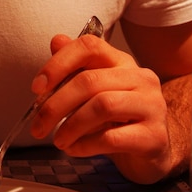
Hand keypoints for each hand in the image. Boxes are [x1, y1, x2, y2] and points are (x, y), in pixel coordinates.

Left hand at [30, 34, 170, 183]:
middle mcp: (141, 78)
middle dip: (55, 106)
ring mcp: (152, 106)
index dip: (58, 64)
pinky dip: (85, 145)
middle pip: (89, 81)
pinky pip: (112, 137)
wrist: (152, 151)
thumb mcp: (92, 93)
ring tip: (58, 140)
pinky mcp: (154, 136)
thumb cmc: (116, 119)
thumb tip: (56, 41)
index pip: (89, 46)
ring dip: (70, 126)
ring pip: (102, 106)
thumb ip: (74, 69)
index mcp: (121, 62)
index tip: (36, 87)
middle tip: (37, 127)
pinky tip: (74, 149)